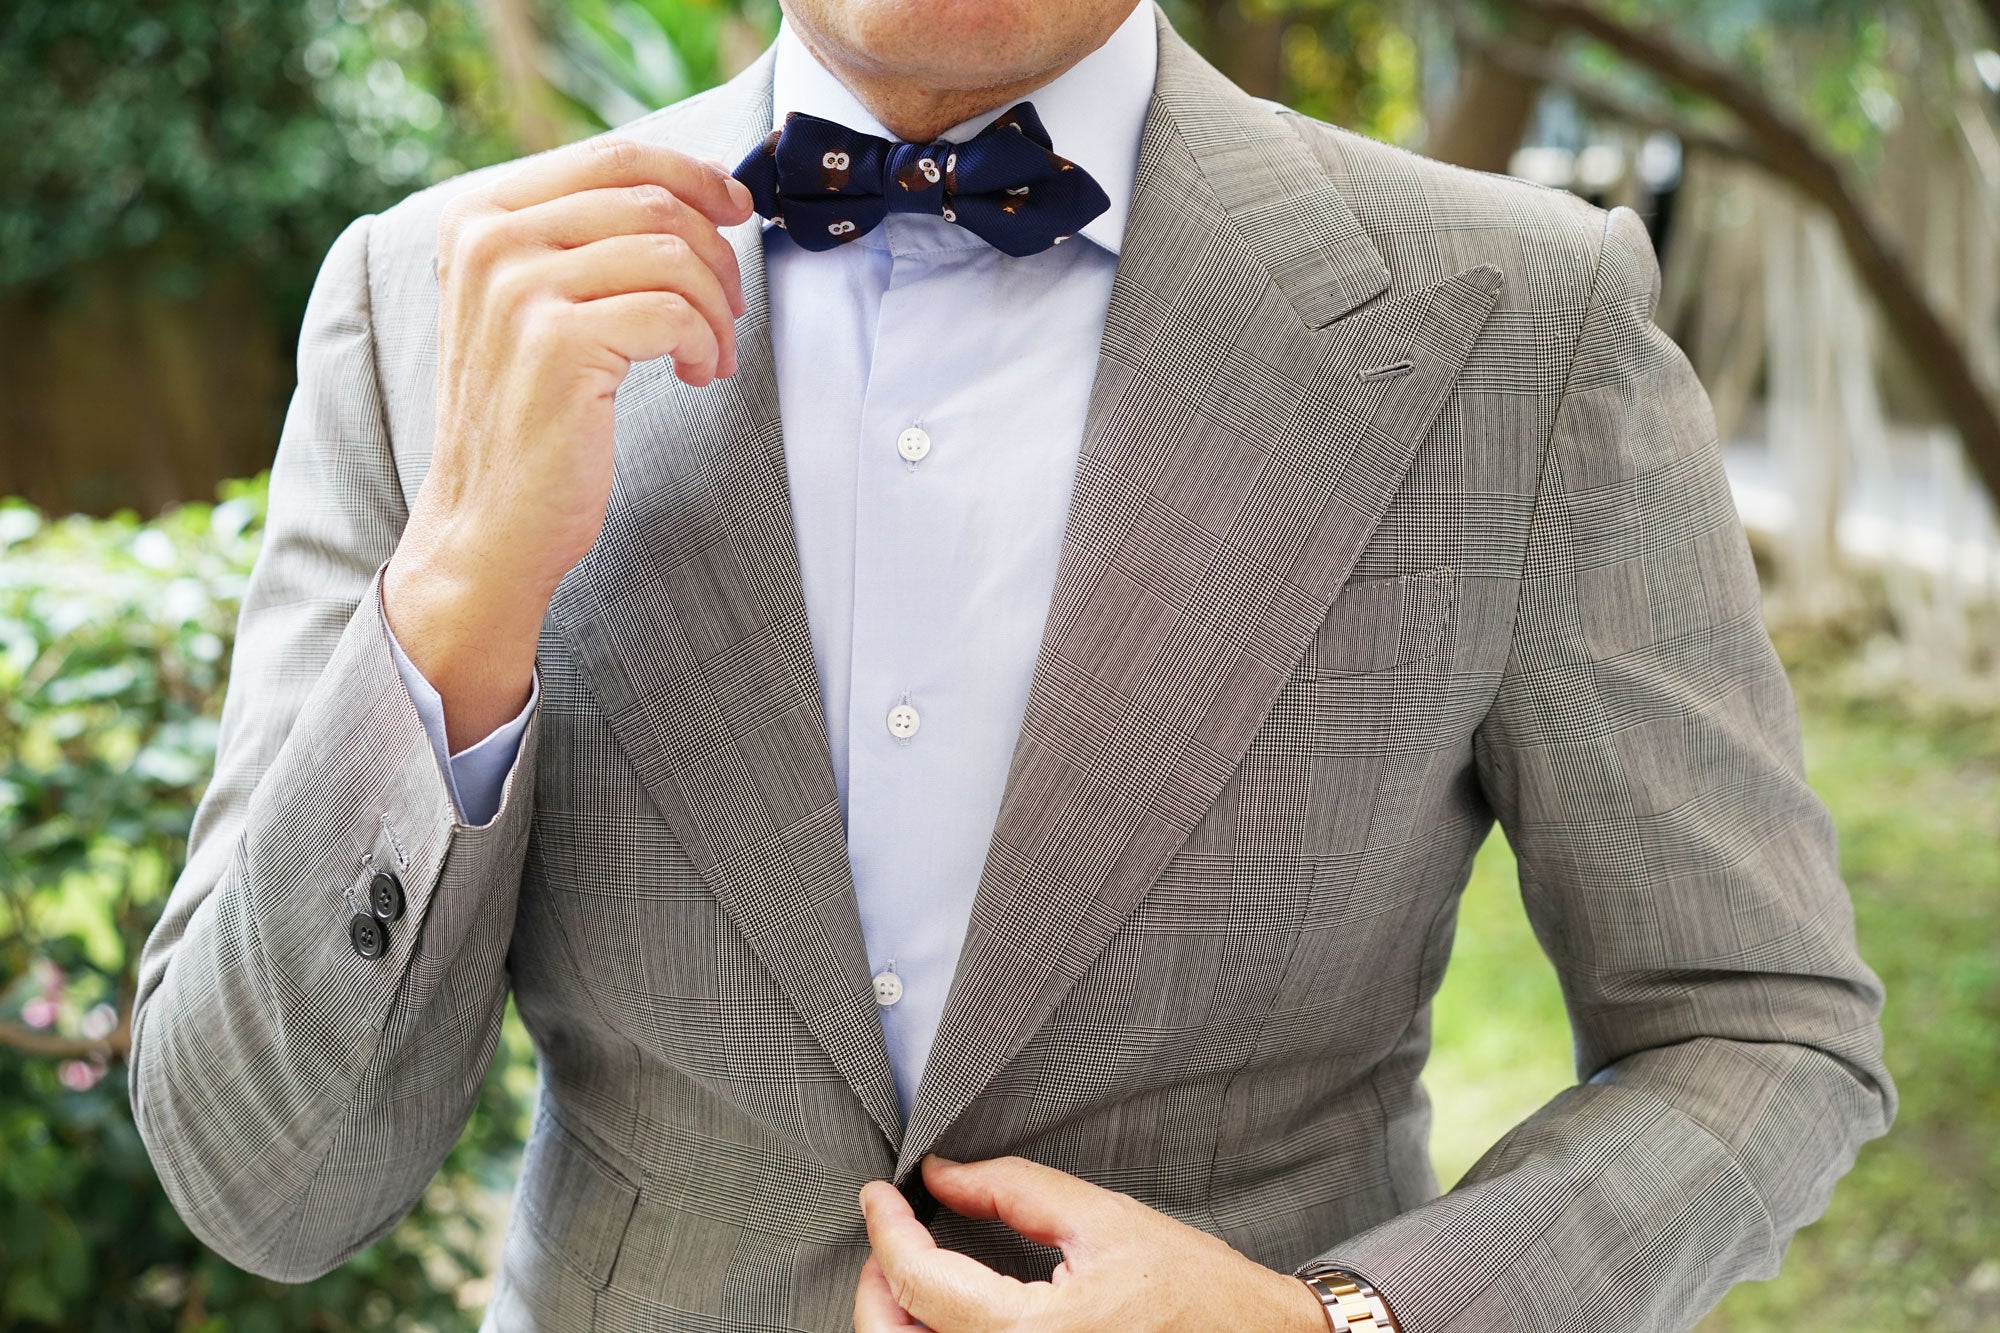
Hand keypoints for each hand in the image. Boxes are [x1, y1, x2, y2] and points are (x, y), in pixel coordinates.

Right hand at [383, 136, 753, 747]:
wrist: (488, 522)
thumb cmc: (527, 419)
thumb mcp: (534, 307)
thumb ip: (583, 242)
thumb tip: (690, 190)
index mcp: (480, 217)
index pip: (612, 158)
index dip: (692, 174)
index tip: (735, 205)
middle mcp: (490, 240)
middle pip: (651, 201)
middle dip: (715, 251)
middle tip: (730, 305)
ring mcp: (518, 288)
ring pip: (671, 255)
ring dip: (714, 308)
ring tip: (712, 354)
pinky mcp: (557, 343)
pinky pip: (673, 313)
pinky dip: (705, 344)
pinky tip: (697, 375)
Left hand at [854, 1155, 1330, 1332]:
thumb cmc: (1194, 1289)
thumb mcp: (1102, 1218)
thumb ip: (1010, 1190)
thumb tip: (940, 1175)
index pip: (919, 1280)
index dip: (885, 1228)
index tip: (876, 1196)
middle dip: (876, 1285)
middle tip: (886, 1235)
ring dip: (896, 1320)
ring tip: (908, 1272)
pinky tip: (943, 1313)